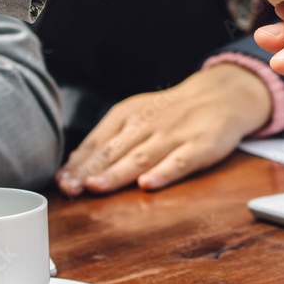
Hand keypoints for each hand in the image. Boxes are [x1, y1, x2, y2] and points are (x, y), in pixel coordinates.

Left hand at [55, 64, 271, 195]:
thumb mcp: (138, 115)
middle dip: (89, 171)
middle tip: (70, 189)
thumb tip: (73, 166)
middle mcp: (148, 123)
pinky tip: (147, 184)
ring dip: (117, 173)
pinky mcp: (200, 146)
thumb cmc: (174, 111)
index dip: (77, 164)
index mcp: (129, 114)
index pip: (97, 142)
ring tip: (96, 187)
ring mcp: (175, 135)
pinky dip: (163, 173)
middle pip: (114, 150)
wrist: (223, 94)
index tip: (60, 183)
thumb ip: (108, 139)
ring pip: (141, 156)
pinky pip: (180, 161)